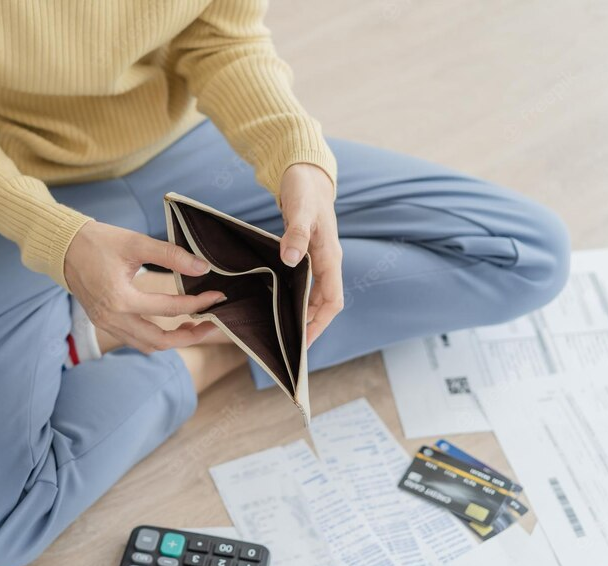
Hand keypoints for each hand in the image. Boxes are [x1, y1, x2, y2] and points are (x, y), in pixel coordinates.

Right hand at [64, 221, 224, 352]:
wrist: (63, 247)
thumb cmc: (98, 241)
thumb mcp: (137, 243)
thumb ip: (171, 256)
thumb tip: (202, 268)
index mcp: (121, 299)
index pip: (170, 309)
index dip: (198, 304)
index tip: (217, 296)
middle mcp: (113, 318)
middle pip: (161, 340)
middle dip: (191, 336)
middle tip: (212, 324)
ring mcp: (106, 324)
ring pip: (147, 345)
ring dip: (173, 340)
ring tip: (193, 326)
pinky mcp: (104, 323)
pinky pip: (134, 340)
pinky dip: (155, 337)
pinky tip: (169, 325)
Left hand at [279, 163, 342, 348]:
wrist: (306, 175)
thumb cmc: (304, 191)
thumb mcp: (299, 210)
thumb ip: (296, 234)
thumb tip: (291, 260)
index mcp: (329, 257)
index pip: (332, 301)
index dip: (319, 324)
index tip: (303, 344)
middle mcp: (326, 263)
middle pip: (322, 305)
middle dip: (308, 327)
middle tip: (287, 348)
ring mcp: (317, 260)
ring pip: (313, 297)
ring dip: (301, 316)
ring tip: (281, 334)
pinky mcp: (306, 256)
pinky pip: (303, 286)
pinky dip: (293, 300)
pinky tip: (276, 307)